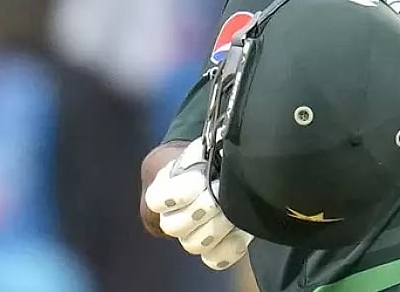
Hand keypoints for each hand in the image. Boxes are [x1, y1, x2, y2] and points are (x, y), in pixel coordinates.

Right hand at [143, 138, 252, 269]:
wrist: (213, 178)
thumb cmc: (208, 161)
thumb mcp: (203, 149)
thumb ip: (206, 147)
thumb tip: (221, 139)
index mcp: (164, 192)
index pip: (158, 200)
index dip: (178, 193)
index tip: (200, 178)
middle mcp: (173, 219)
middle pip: (176, 226)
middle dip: (204, 208)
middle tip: (223, 191)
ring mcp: (191, 237)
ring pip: (194, 245)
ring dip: (218, 227)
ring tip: (234, 208)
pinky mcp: (212, 250)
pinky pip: (215, 260)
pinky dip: (230, 248)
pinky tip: (241, 232)